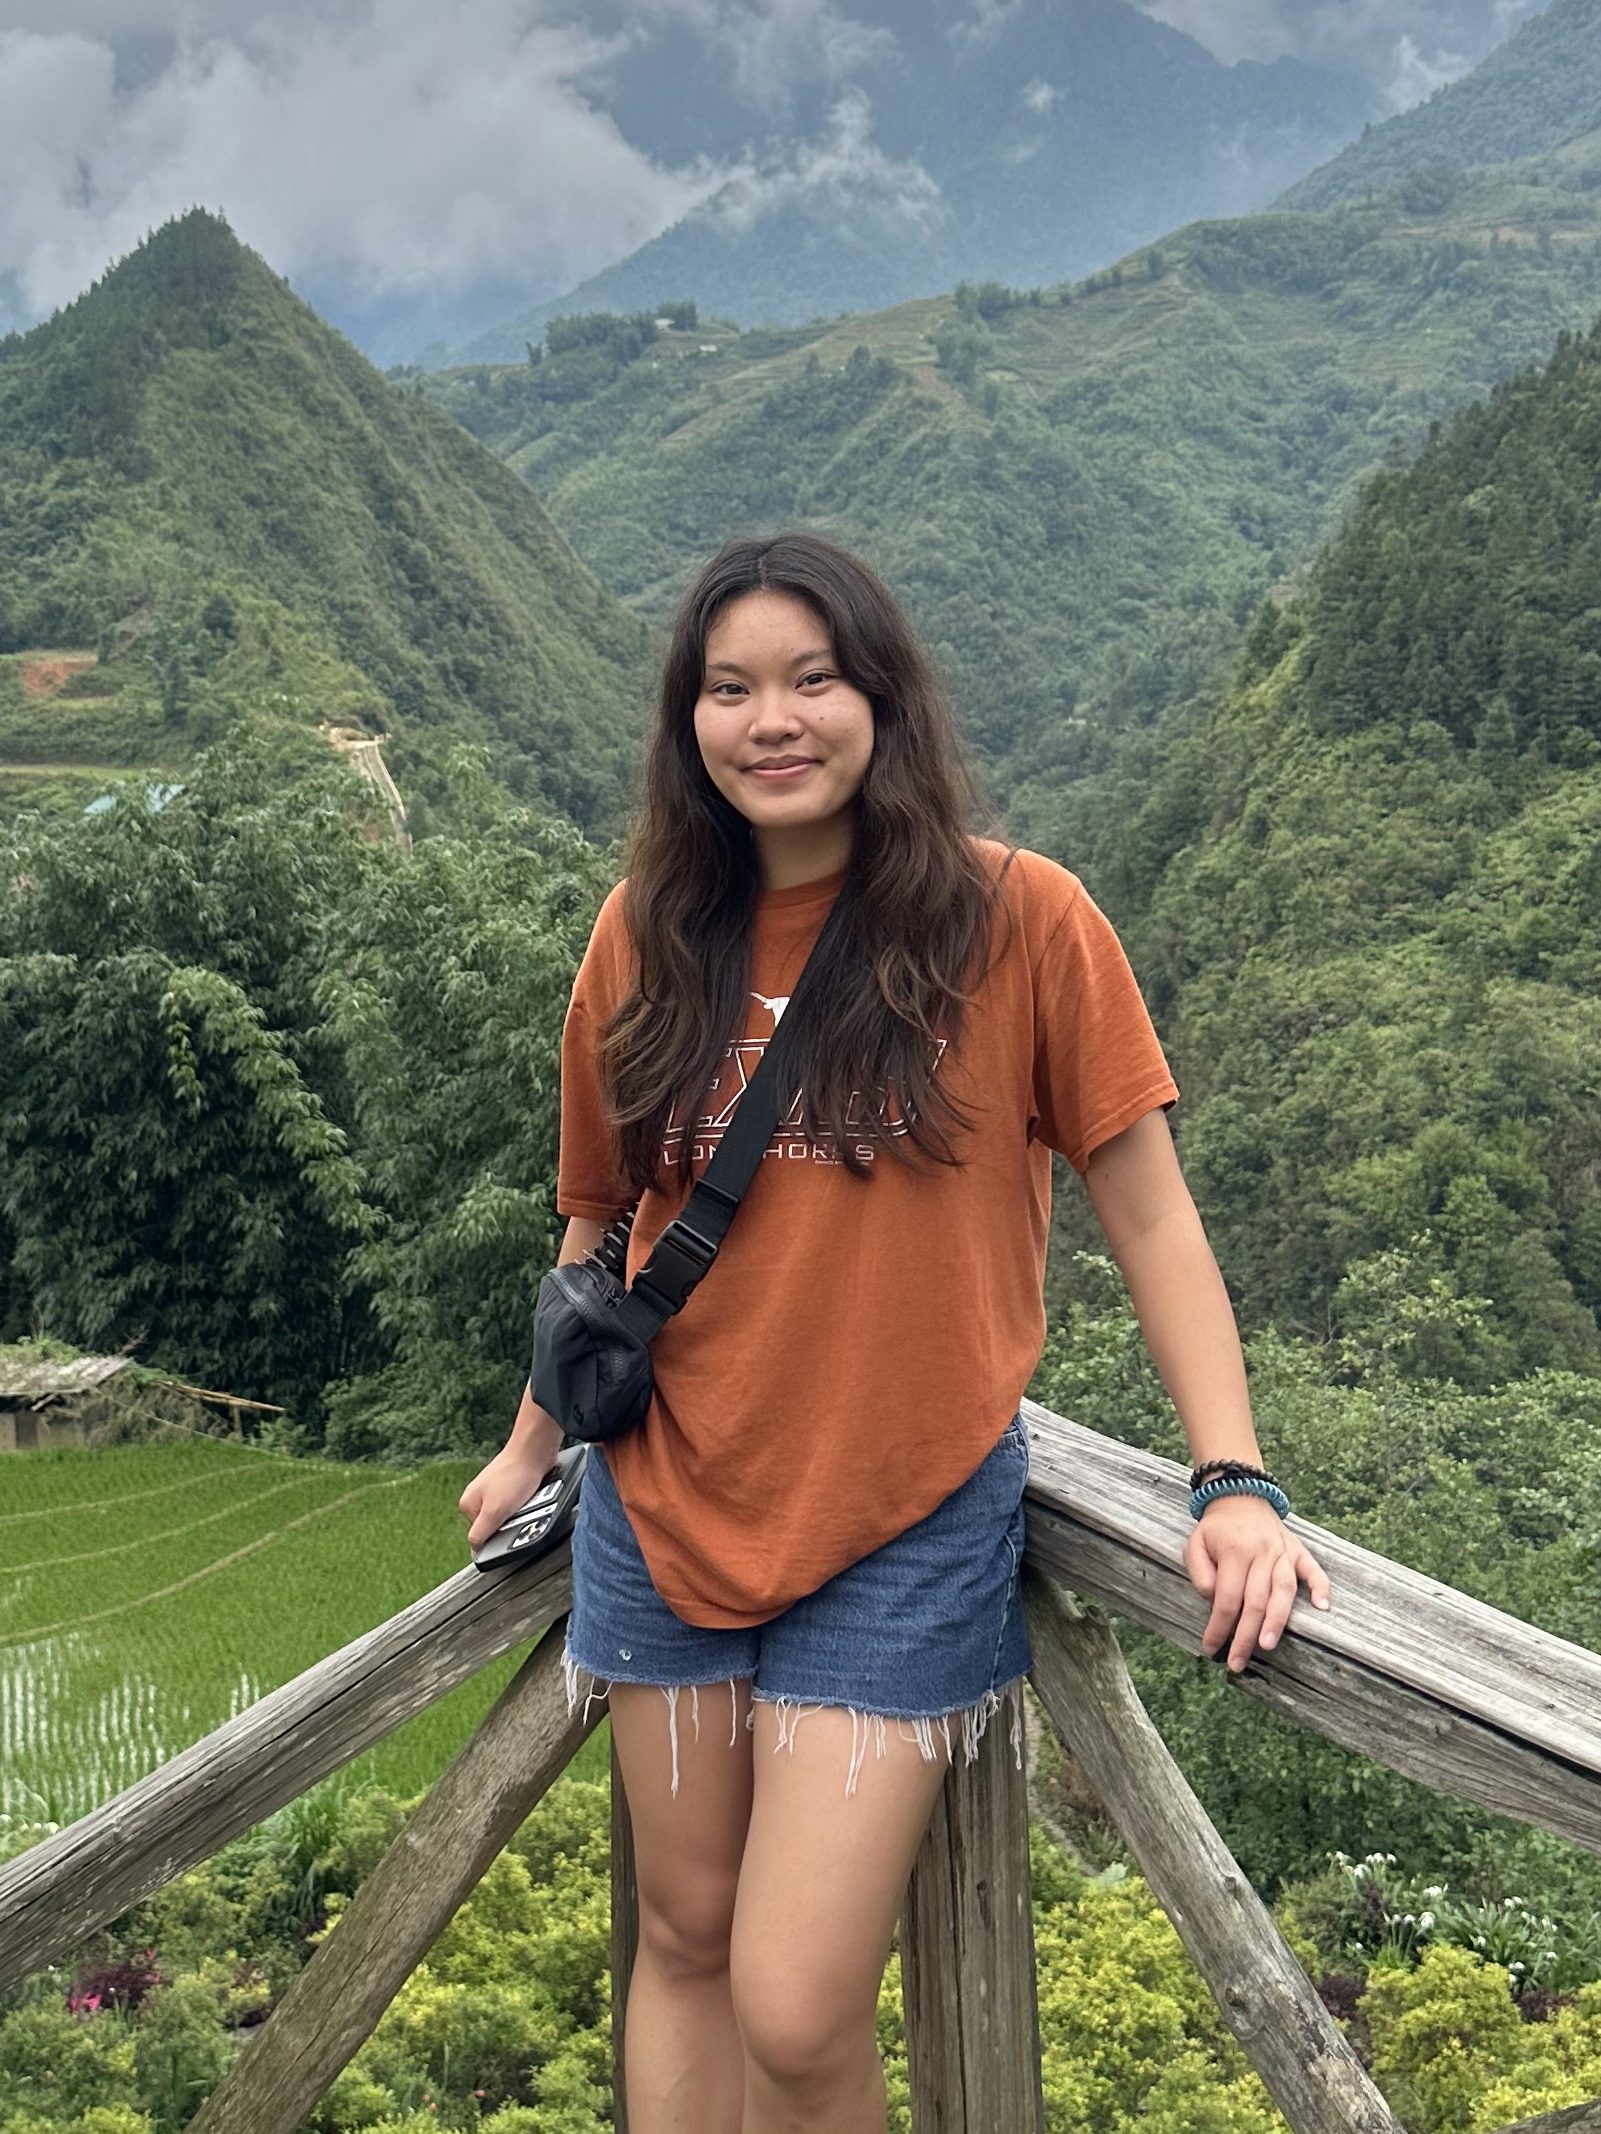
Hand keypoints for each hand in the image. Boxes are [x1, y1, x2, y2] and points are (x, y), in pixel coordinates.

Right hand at [458, 1399, 563, 1550]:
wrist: (535, 1449)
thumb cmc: (514, 1476)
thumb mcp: (494, 1512)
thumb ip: (481, 1533)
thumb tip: (474, 1550)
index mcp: (468, 1504)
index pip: (481, 1536)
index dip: (498, 1534)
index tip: (509, 1523)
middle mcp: (478, 1496)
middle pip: (496, 1524)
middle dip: (511, 1521)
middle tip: (520, 1510)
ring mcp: (494, 1489)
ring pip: (509, 1513)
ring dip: (521, 1511)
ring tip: (528, 1499)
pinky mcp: (509, 1484)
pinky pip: (519, 1502)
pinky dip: (527, 1501)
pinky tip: (532, 1494)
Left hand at [1182, 1494, 1331, 1673]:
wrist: (1239, 1497)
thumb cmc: (1215, 1529)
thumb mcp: (1195, 1545)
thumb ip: (1201, 1574)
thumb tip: (1215, 1602)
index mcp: (1234, 1551)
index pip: (1226, 1598)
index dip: (1218, 1627)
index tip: (1211, 1648)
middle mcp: (1262, 1552)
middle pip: (1255, 1601)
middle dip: (1246, 1636)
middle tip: (1237, 1662)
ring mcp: (1283, 1551)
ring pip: (1284, 1591)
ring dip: (1277, 1620)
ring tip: (1268, 1645)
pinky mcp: (1298, 1550)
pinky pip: (1314, 1569)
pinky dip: (1320, 1587)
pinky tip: (1323, 1607)